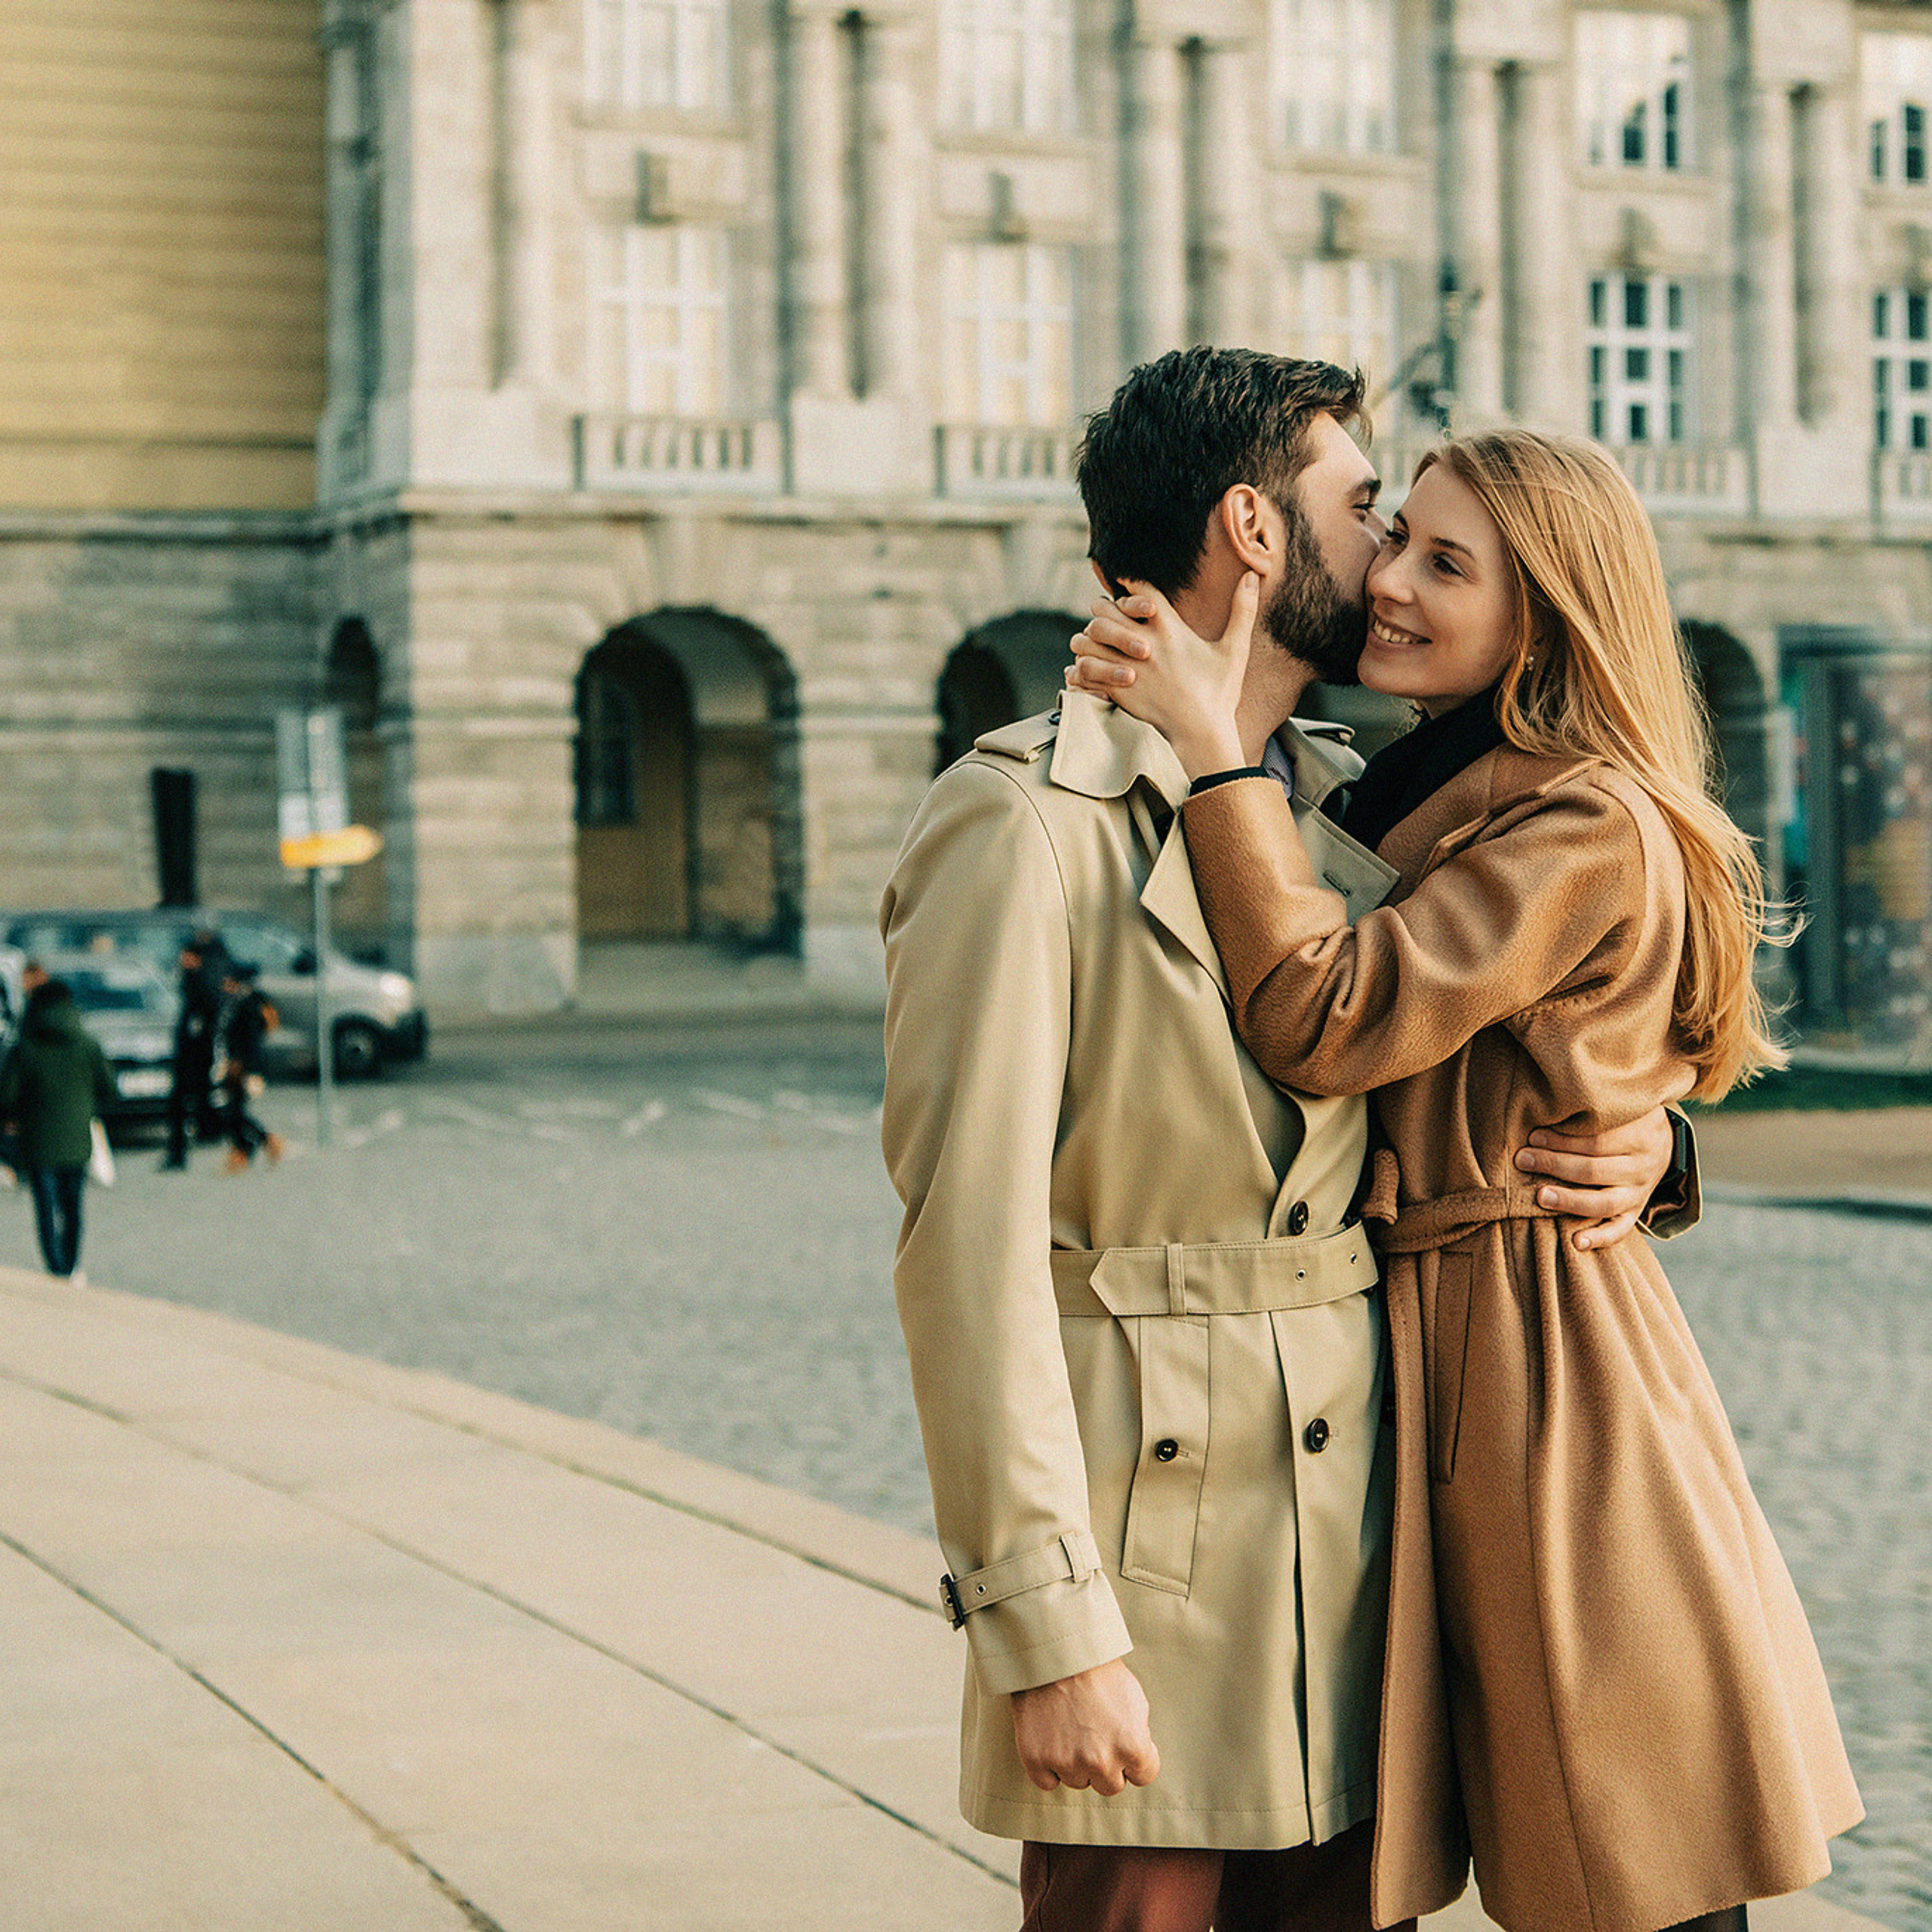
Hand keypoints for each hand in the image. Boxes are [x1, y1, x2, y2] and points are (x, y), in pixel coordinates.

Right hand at [1010, 1658, 1159, 1795]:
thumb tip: (1136, 1758)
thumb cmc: (1099, 1671)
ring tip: (1070, 1727)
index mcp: (1132, 1746)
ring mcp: (1067, 1763)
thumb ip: (1139, 1736)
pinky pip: (1048, 1782)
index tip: (1122, 1741)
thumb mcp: (1135, 1699)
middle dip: (1106, 1764)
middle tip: (1094, 1734)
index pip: (1143, 1776)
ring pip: (1079, 1781)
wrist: (1056, 1651)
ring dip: (1077, 1763)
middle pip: (1110, 1785)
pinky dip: (1049, 1766)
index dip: (1134, 1758)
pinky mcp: (1037, 1760)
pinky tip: (1051, 1741)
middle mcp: (1101, 1762)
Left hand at [1067, 576, 1254, 778]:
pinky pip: (1084, 669)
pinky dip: (1082, 665)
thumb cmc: (1219, 693)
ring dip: (1088, 636)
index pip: (1140, 590)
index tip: (1130, 592)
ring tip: (1097, 642)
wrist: (1202, 734)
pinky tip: (1091, 666)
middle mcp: (1145, 644)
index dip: (1131, 585)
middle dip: (1102, 608)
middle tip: (1108, 617)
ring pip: (1088, 637)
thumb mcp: (1235, 649)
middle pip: (1105, 609)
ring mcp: (1128, 667)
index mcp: (1171, 629)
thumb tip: (1252, 575)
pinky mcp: (1116, 691)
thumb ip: (1243, 610)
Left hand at [1514, 1105, 1675, 1251]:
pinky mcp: (1635, 1211)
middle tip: (1523, 1159)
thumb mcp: (1623, 1105)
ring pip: (1604, 1202)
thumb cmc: (1627, 1118)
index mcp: (1639, 1135)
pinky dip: (1600, 1238)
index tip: (1533, 1135)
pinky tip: (1576, 1242)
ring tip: (1540, 1196)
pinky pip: (1620, 1230)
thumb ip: (1596, 1106)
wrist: (1664, 1141)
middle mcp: (1641, 1167)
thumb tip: (1549, 1102)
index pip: (1596, 1141)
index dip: (1562, 1139)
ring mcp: (1639, 1193)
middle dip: (1554, 1164)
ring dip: (1569, 1200)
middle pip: (1593, 1169)